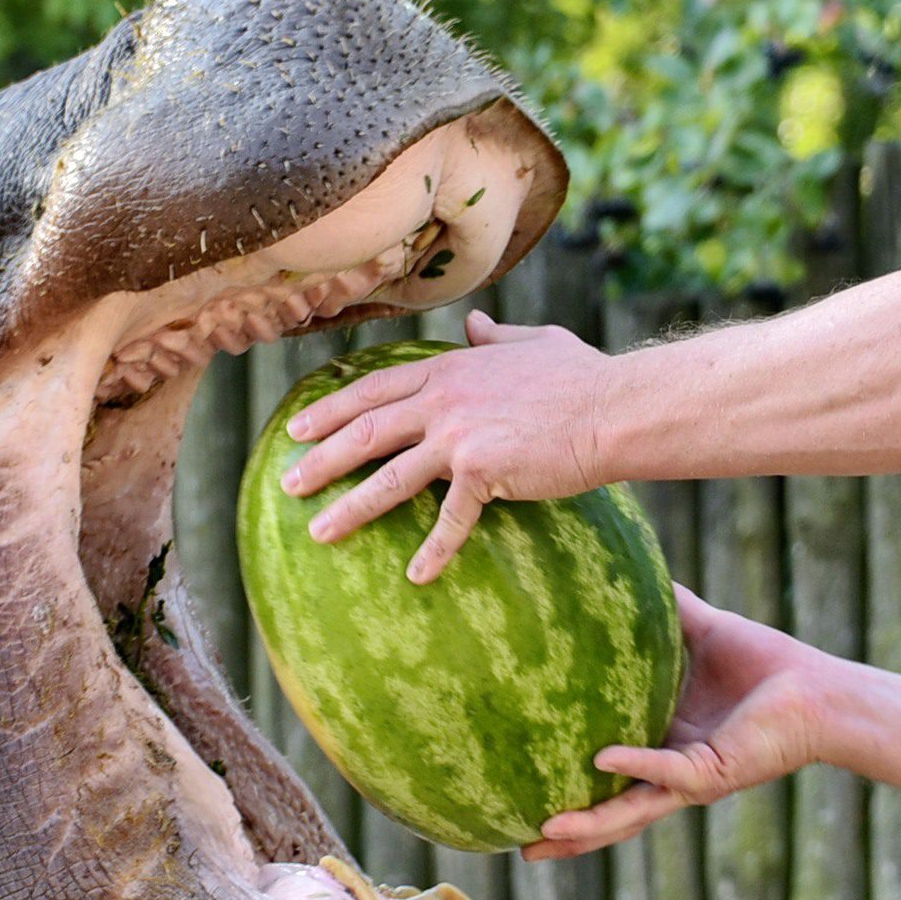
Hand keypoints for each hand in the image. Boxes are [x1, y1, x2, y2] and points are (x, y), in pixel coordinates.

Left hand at [281, 311, 613, 583]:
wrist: (613, 408)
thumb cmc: (581, 377)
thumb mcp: (533, 342)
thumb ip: (496, 336)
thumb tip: (475, 324)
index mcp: (448, 370)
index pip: (373, 390)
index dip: (330, 411)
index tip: (296, 430)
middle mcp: (444, 401)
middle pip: (365, 432)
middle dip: (320, 460)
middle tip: (287, 485)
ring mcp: (459, 436)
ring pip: (389, 477)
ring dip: (349, 508)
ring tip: (318, 532)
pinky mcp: (483, 471)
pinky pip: (450, 520)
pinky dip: (433, 551)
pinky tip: (416, 576)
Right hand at [523, 587, 828, 860]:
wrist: (822, 690)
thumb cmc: (768, 665)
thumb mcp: (703, 631)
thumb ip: (669, 609)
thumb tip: (631, 569)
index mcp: (664, 746)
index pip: (608, 780)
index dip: (572, 796)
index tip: (528, 805)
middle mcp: (672, 773)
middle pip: (611, 813)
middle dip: (570, 834)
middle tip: (522, 851)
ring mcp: (692, 778)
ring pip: (631, 811)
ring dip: (589, 824)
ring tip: (544, 831)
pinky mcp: (715, 771)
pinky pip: (668, 770)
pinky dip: (635, 765)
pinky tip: (600, 761)